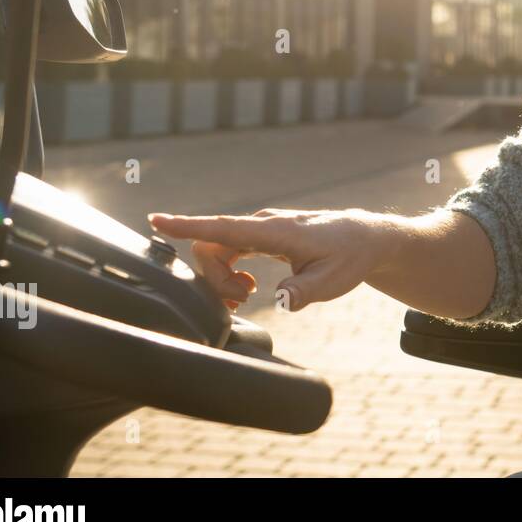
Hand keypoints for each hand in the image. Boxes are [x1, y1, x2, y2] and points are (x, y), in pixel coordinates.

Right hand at [147, 208, 393, 311]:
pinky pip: (229, 249)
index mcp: (277, 231)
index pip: (224, 227)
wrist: (364, 239)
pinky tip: (247, 288)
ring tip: (246, 295)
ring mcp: (261, 228)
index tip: (157, 220)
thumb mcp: (333, 281)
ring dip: (222, 278)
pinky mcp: (262, 235)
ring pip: (218, 249)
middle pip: (212, 246)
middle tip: (243, 299)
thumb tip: (280, 301)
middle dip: (214, 278)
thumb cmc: (349, 257)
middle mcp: (264, 224)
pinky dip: (228, 271)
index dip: (188, 226)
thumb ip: (305, 291)